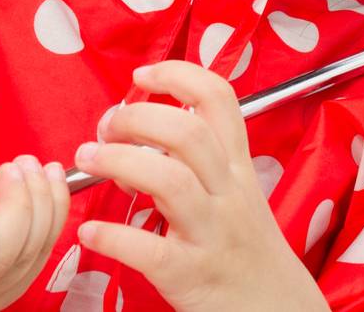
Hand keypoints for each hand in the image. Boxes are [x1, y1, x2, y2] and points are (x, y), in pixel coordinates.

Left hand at [71, 60, 331, 311]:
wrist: (276, 308)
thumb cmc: (246, 249)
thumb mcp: (240, 194)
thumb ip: (204, 161)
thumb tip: (144, 131)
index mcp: (238, 168)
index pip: (219, 99)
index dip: (178, 75)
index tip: (142, 76)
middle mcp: (229, 194)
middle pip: (187, 134)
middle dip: (137, 118)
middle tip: (105, 127)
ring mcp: (211, 234)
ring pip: (170, 181)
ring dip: (119, 162)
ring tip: (87, 160)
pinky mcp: (190, 274)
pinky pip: (148, 248)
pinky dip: (111, 235)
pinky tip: (89, 230)